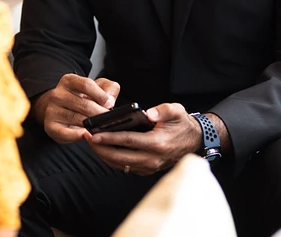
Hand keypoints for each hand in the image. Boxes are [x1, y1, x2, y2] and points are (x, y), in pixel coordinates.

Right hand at [34, 75, 120, 143]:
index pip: (86, 84)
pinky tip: (87, 135)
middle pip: (84, 104)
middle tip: (109, 120)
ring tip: (101, 128)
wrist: (60, 111)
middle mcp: (57, 94)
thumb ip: (108, 88)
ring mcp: (52, 110)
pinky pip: (65, 133)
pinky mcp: (50, 126)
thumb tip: (110, 100)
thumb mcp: (96, 88)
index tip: (110, 104)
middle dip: (100, 113)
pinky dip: (77, 135)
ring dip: (92, 125)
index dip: (101, 95)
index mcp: (69, 81)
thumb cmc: (81, 99)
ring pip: (77, 119)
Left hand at [82, 102, 202, 175]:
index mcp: (157, 144)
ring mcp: (149, 167)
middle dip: (100, 148)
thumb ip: (163, 110)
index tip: (94, 134)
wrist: (194, 141)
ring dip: (103, 155)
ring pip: (120, 164)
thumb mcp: (176, 111)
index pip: (128, 141)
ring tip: (90, 143)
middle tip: (86, 138)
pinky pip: (125, 167)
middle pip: (119, 156)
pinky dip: (112, 160)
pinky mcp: (147, 170)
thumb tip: (149, 113)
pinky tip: (103, 150)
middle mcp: (152, 159)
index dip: (109, 138)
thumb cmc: (182, 124)